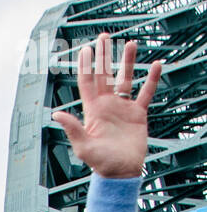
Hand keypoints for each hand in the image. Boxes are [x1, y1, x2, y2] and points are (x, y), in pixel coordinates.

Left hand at [51, 35, 161, 178]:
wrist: (121, 174)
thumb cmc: (100, 164)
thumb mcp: (84, 147)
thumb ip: (72, 129)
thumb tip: (55, 114)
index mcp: (93, 110)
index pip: (88, 82)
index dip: (87, 65)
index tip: (86, 48)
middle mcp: (107, 105)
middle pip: (105, 74)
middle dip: (104, 56)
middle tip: (105, 36)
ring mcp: (122, 108)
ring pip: (125, 79)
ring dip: (128, 61)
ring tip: (130, 44)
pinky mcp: (138, 114)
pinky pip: (146, 92)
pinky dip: (151, 79)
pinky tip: (156, 65)